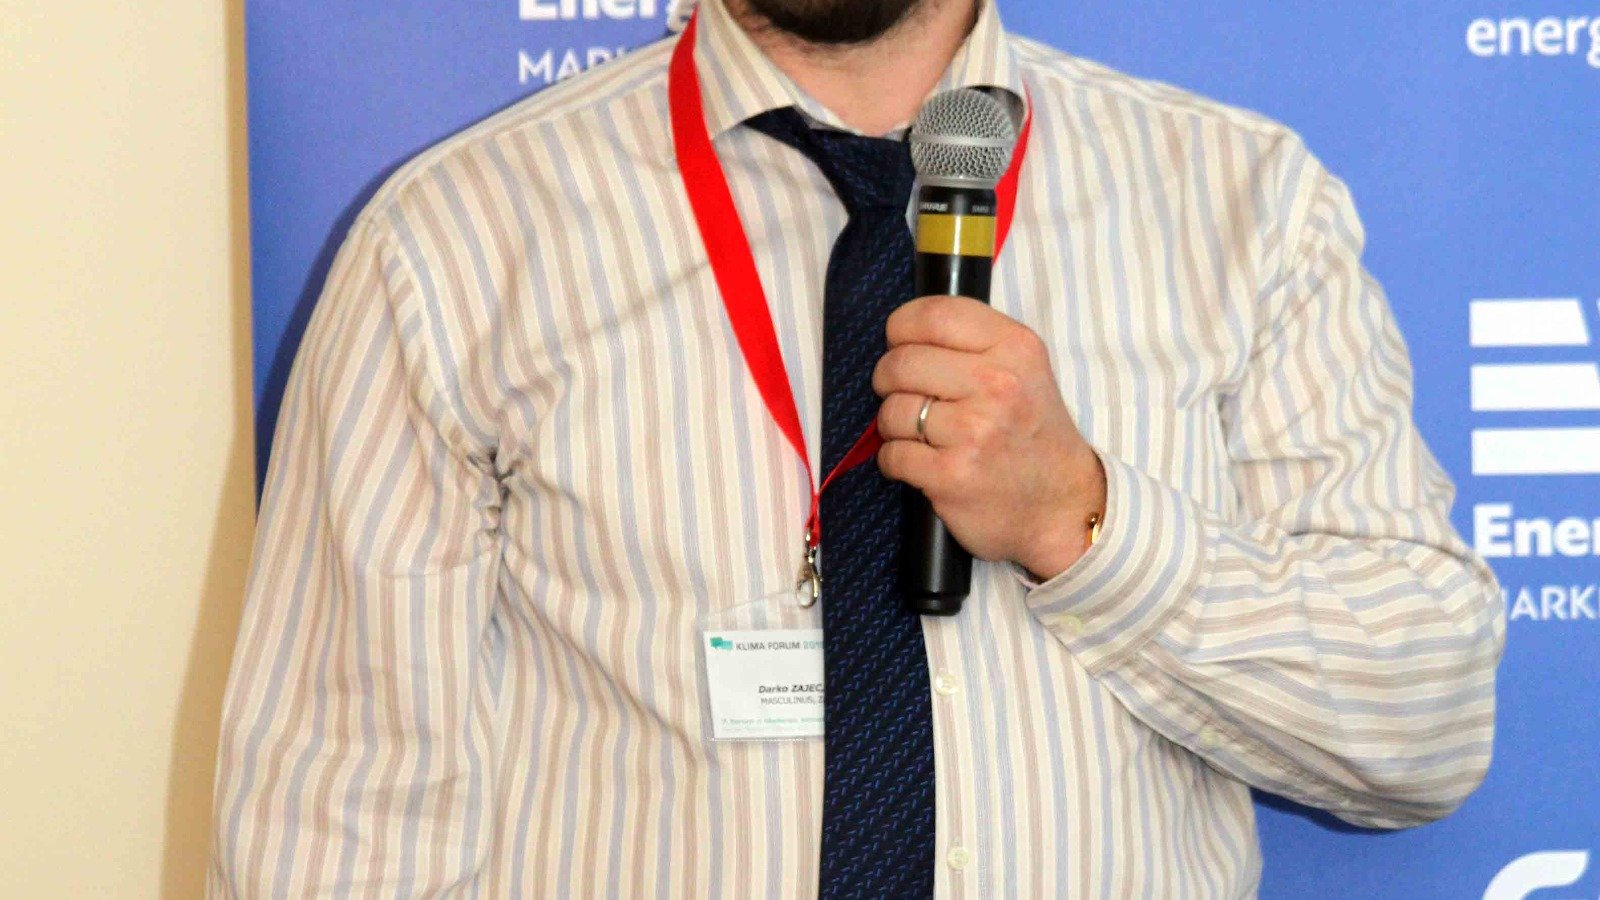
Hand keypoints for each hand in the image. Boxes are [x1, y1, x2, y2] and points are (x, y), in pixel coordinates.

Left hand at [873, 295, 1106, 580]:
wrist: (1062, 505)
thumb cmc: (1031, 433)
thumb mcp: (1024, 369)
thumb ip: (973, 342)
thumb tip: (902, 334)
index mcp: (1015, 348)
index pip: (934, 315)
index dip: (901, 328)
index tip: (899, 343)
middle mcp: (998, 385)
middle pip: (901, 362)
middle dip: (888, 379)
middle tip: (903, 394)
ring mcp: (975, 432)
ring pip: (893, 410)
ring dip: (892, 424)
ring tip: (917, 434)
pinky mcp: (953, 475)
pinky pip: (892, 454)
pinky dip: (894, 460)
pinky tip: (919, 462)